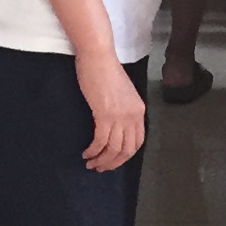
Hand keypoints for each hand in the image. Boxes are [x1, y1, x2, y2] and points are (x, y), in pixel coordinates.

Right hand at [77, 52, 146, 171]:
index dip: (125, 156)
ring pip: (113, 149)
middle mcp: (132, 116)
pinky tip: (86, 153)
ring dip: (101, 160)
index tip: (113, 160)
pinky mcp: (104, 115)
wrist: (98, 57)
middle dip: (113, 163)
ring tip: (90, 164)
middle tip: (100, 168)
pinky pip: (100, 141)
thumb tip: (116, 125)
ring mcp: (119, 116)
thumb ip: (124, 109)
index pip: (138, 142)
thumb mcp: (123, 93)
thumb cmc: (106, 70)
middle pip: (127, 150)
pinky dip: (93, 151)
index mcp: (139, 111)